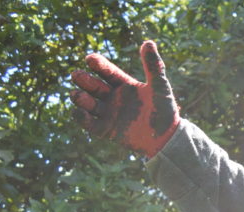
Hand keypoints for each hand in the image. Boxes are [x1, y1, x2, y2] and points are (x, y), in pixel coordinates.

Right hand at [70, 40, 179, 157]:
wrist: (167, 138)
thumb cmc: (165, 110)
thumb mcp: (159, 87)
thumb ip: (153, 66)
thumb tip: (148, 42)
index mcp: (124, 85)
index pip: (107, 72)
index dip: (98, 65)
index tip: (90, 58)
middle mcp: (113, 97)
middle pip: (94, 86)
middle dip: (84, 80)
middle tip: (77, 75)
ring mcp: (109, 113)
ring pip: (89, 103)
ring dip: (80, 98)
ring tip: (76, 94)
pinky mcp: (107, 130)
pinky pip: (90, 124)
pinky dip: (82, 118)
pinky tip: (78, 112)